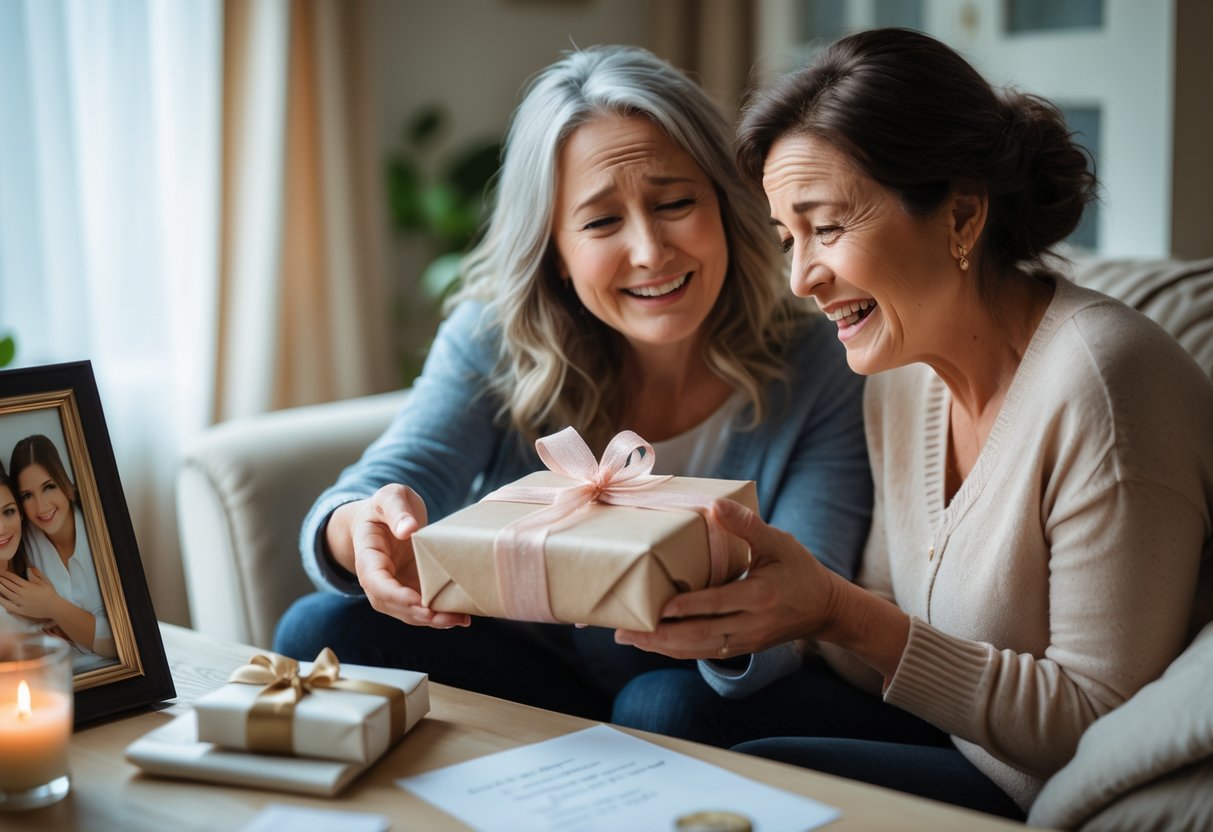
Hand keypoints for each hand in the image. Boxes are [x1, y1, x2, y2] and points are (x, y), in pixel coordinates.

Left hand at [0, 567, 62, 621]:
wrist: (54, 608)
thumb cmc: (51, 594)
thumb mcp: (45, 582)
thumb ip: (36, 575)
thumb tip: (28, 568)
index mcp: (28, 586)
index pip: (13, 578)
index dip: (6, 574)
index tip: (0, 572)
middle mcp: (23, 593)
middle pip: (8, 585)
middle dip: (1, 580)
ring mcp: (20, 602)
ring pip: (7, 594)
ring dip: (0, 588)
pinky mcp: (20, 610)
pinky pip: (8, 605)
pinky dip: (2, 601)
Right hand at [347, 484, 470, 628]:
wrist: (386, 517)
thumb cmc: (386, 505)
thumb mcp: (389, 496)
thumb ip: (396, 510)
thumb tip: (408, 529)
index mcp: (368, 556)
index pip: (375, 582)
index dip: (395, 595)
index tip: (417, 601)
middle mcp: (378, 578)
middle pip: (392, 604)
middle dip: (418, 614)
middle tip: (446, 618)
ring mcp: (395, 586)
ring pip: (408, 611)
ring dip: (432, 620)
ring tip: (459, 619)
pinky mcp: (411, 588)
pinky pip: (422, 607)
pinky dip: (439, 615)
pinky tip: (461, 616)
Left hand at [615, 498, 842, 659]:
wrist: (825, 608)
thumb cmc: (799, 569)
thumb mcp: (779, 542)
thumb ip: (747, 526)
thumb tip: (714, 505)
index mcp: (761, 595)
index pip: (719, 604)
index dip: (689, 607)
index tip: (660, 607)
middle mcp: (751, 623)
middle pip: (701, 635)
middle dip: (661, 635)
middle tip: (626, 629)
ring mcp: (745, 640)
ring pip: (698, 649)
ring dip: (662, 646)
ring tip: (629, 638)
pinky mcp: (741, 648)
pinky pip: (704, 653)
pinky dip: (676, 649)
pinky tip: (653, 643)